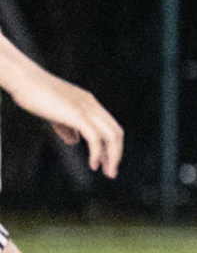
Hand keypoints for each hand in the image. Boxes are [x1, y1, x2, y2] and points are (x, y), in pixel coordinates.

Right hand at [5, 64, 121, 177]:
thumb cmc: (34, 94)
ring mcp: (86, 109)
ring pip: (111, 136)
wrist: (23, 79)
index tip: (107, 162)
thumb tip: (74, 141)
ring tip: (107, 172)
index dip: (112, 146)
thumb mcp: (55, 112)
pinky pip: (95, 137)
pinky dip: (98, 153)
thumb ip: (67, 126)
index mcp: (89, 103)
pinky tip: (93, 164)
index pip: (110, 126)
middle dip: (116, 154)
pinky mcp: (77, 114)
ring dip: (112, 157)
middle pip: (116, 132)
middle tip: (111, 172)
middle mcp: (92, 105)